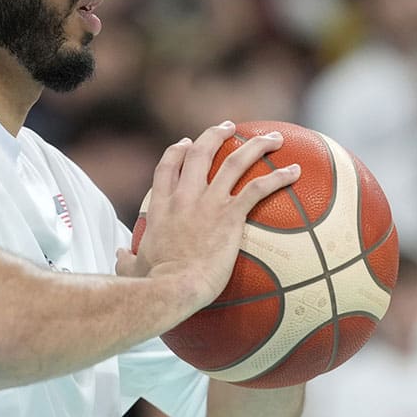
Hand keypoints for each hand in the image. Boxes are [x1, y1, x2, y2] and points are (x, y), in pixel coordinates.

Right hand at [116, 121, 300, 309]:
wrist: (172, 288)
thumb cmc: (152, 285)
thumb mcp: (131, 268)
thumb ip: (125, 258)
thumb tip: (120, 255)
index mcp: (162, 206)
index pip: (167, 167)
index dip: (178, 151)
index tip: (186, 143)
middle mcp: (185, 196)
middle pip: (200, 153)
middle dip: (216, 135)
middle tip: (230, 128)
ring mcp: (208, 202)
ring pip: (235, 161)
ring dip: (255, 145)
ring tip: (272, 138)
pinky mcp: (230, 215)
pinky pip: (259, 187)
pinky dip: (279, 176)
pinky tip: (296, 171)